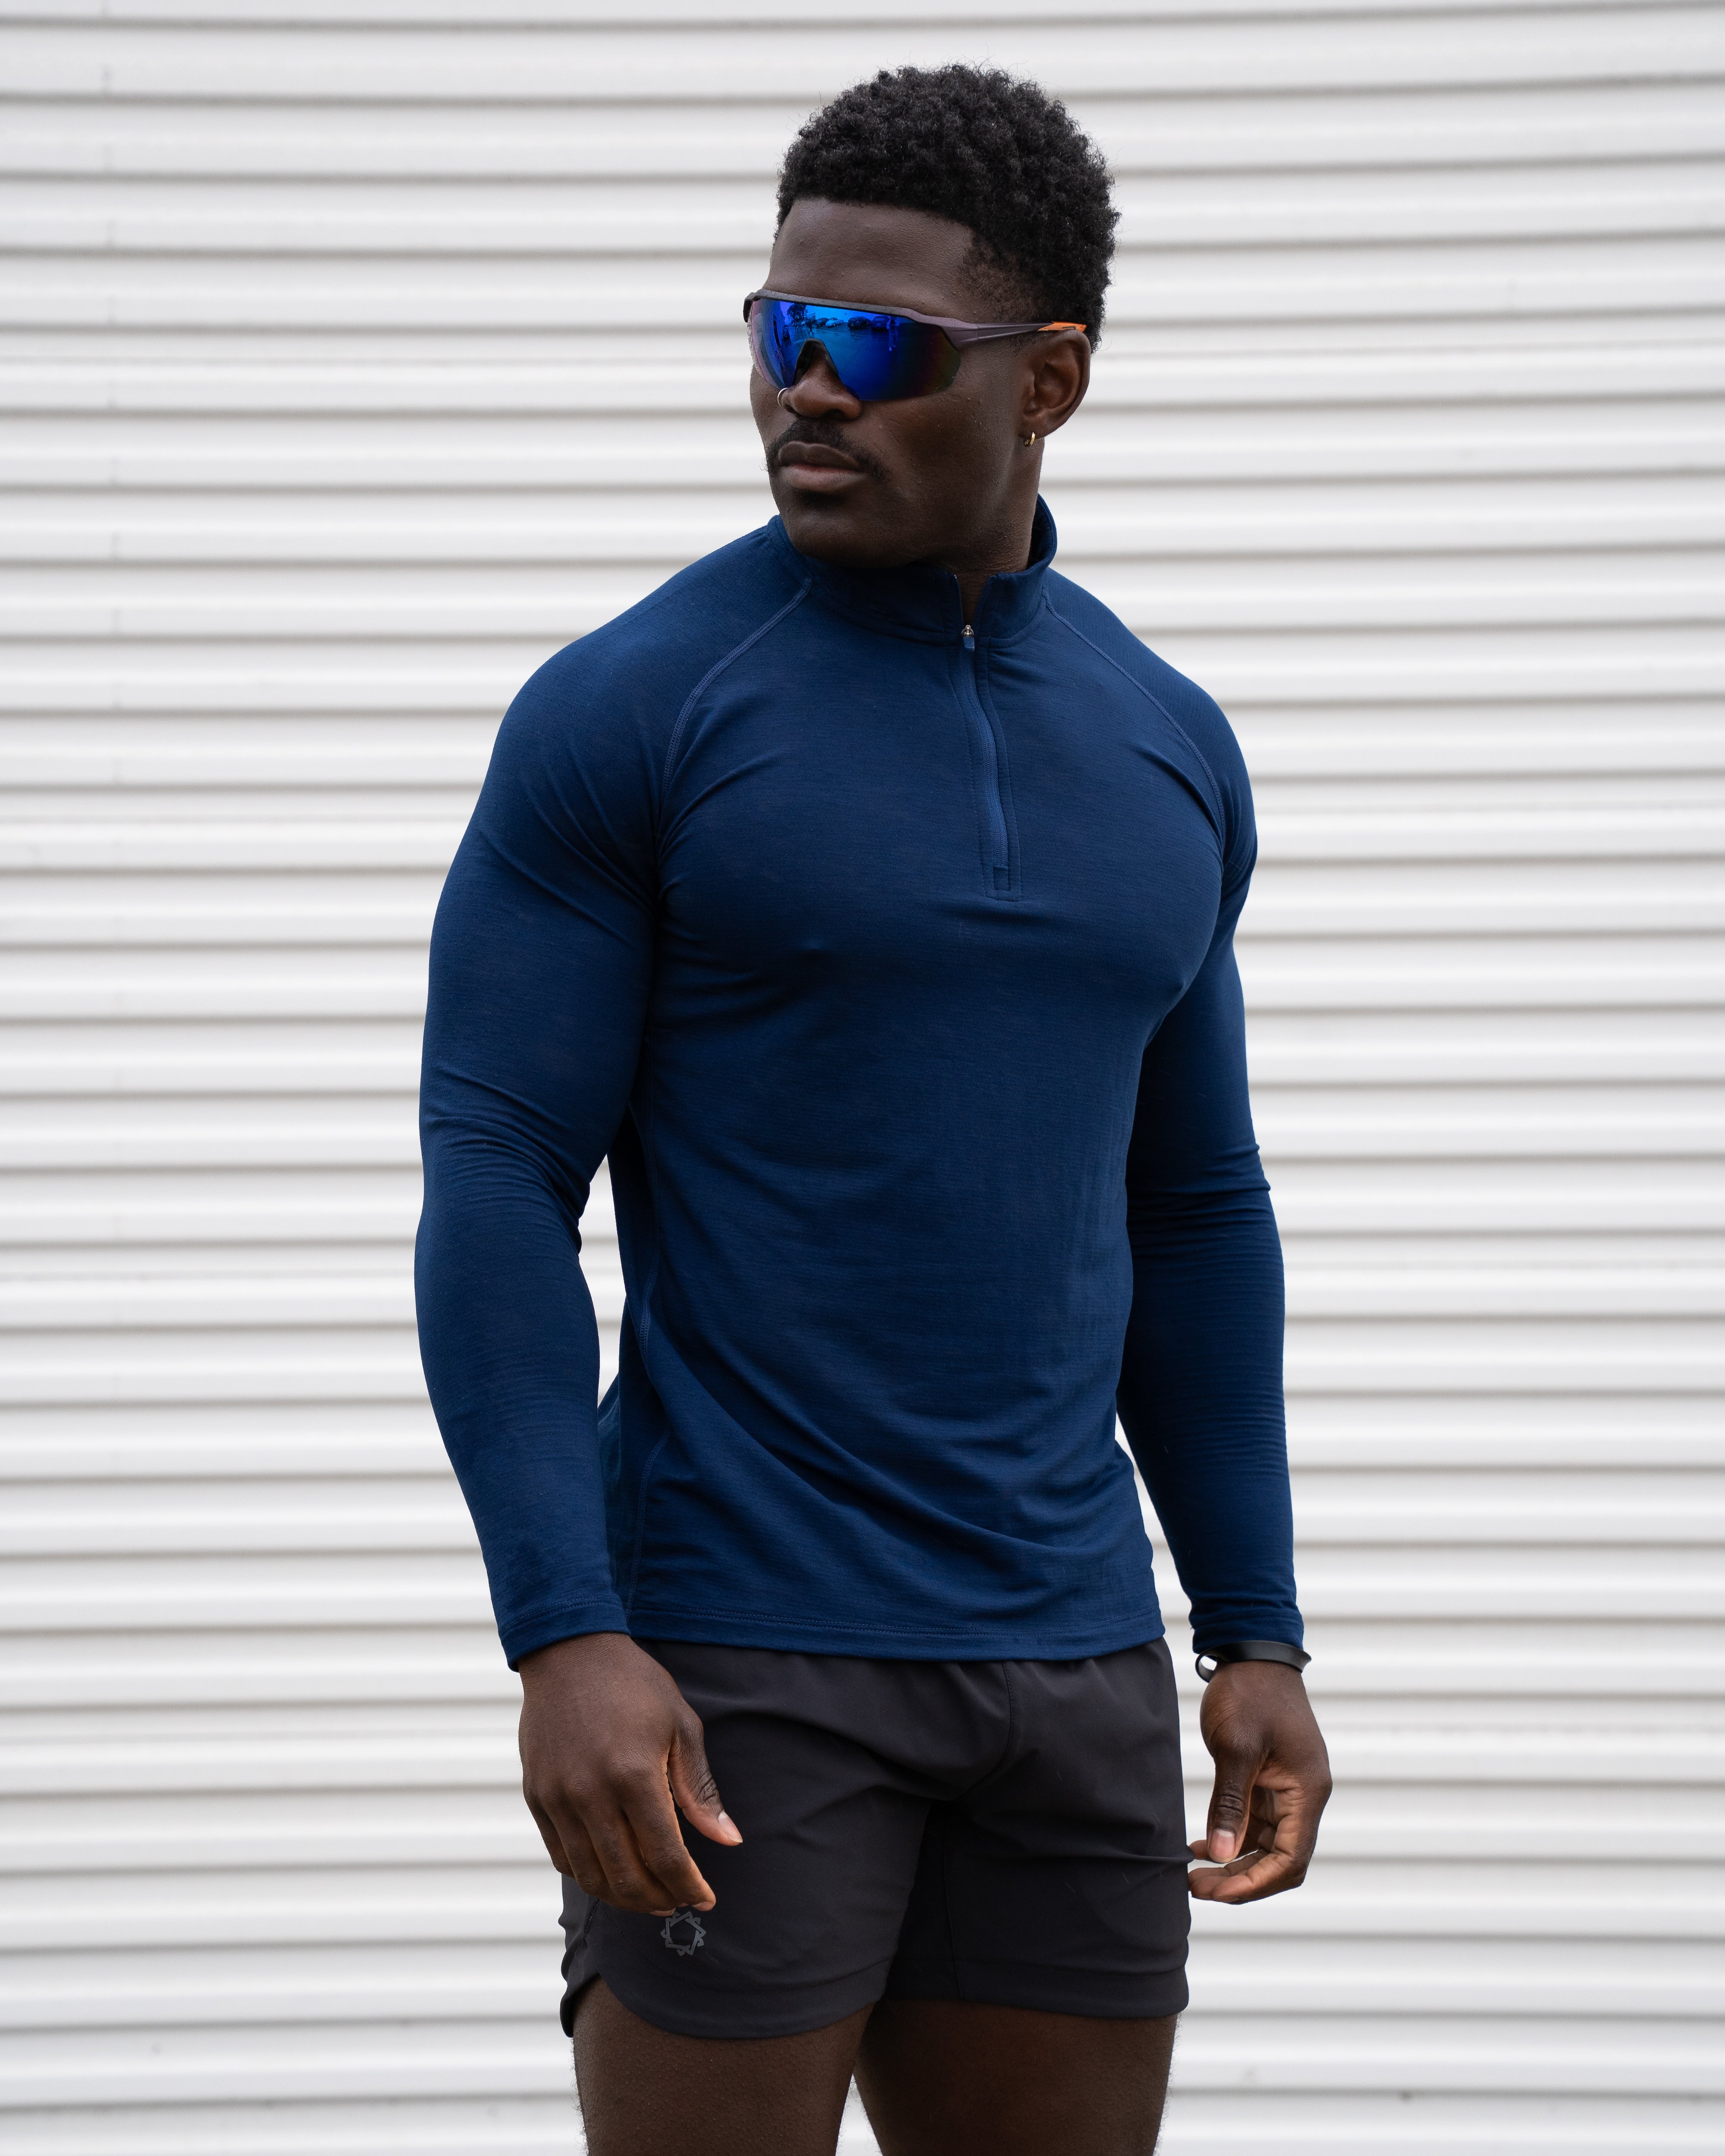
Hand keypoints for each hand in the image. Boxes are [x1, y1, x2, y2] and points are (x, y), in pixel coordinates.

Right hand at [518, 1631, 741, 1914]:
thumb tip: (729, 1840)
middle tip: (678, 1900)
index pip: (665, 1856)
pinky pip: (561, 1857)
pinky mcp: (537, 1797)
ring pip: (590, 1877)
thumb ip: (700, 1790)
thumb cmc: (635, 1685)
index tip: (706, 1899)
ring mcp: (558, 1799)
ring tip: (648, 1894)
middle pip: (626, 1878)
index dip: (689, 1886)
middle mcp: (591, 1795)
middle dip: (659, 1900)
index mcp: (634, 1776)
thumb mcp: (681, 1726)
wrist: (570, 1652)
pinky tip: (612, 1871)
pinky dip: (589, 1876)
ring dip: (623, 1897)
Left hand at [1188, 1659, 1330, 1903]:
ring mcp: (1287, 1791)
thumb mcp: (1236, 1747)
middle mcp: (1303, 1797)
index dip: (1255, 1883)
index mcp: (1307, 1792)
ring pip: (1267, 1847)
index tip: (1216, 1891)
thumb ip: (1229, 1803)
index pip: (1291, 1860)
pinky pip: (1255, 1825)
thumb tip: (1220, 1855)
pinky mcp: (1269, 1782)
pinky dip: (1232, 1839)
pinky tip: (1201, 1846)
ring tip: (1194, 1874)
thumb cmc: (1250, 1694)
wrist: (1252, 1653)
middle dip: (1242, 1880)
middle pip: (1281, 1861)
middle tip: (1198, 1888)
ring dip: (1235, 1863)